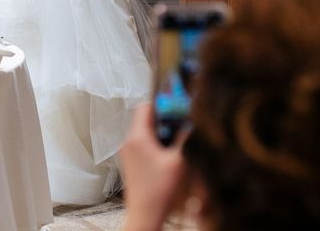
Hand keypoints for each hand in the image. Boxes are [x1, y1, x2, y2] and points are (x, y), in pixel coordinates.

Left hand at [120, 104, 187, 230]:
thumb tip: (191, 122)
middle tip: (181, 125)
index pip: (146, 106)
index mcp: (137, 137)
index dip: (162, 103)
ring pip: (145, 131)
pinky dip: (156, 144)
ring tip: (176, 142)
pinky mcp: (131, 162)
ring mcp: (128, 152)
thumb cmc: (159, 191)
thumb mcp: (179, 161)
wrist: (144, 215)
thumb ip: (185, 138)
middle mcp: (129, 141)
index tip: (176, 106)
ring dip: (161, 133)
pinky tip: (169, 155)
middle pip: (145, 118)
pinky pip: (143, 143)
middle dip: (164, 119)